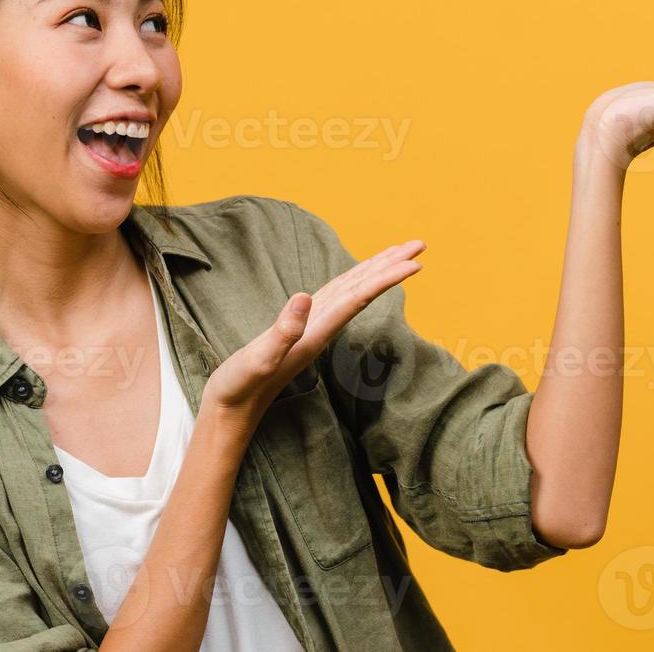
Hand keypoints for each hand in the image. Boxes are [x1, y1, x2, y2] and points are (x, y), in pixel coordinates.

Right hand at [199, 239, 426, 432]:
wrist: (233, 409)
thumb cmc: (242, 386)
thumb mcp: (259, 359)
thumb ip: (283, 331)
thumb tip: (304, 296)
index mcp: (317, 332)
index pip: (360, 298)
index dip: (387, 278)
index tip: (415, 262)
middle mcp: (322, 328)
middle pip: (364, 290)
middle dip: (392, 267)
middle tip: (420, 244)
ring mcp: (312, 328)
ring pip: (351, 291)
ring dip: (375, 271)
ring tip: (397, 253)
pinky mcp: (300, 328)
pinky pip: (334, 297)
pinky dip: (350, 282)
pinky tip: (356, 276)